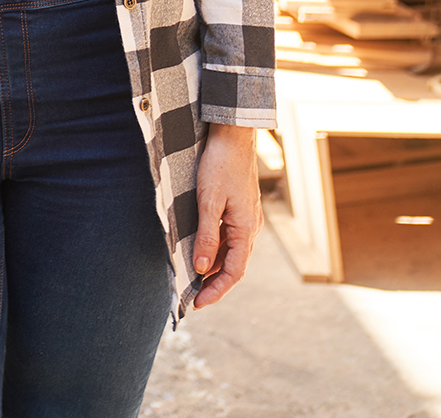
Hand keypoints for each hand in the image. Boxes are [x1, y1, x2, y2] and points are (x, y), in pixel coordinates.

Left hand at [192, 123, 262, 308]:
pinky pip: (228, 239)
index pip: (233, 272)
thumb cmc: (220, 165)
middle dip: (213, 284)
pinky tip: (198, 251)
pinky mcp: (238, 210)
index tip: (196, 304)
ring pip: (230, 253)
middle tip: (190, 298)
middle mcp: (249, 228)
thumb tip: (200, 267)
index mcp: (246, 230)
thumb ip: (206, 235)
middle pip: (232, 266)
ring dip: (212, 268)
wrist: (232, 136)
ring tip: (191, 280)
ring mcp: (245, 219)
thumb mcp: (209, 201)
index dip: (215, 290)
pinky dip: (214, 250)